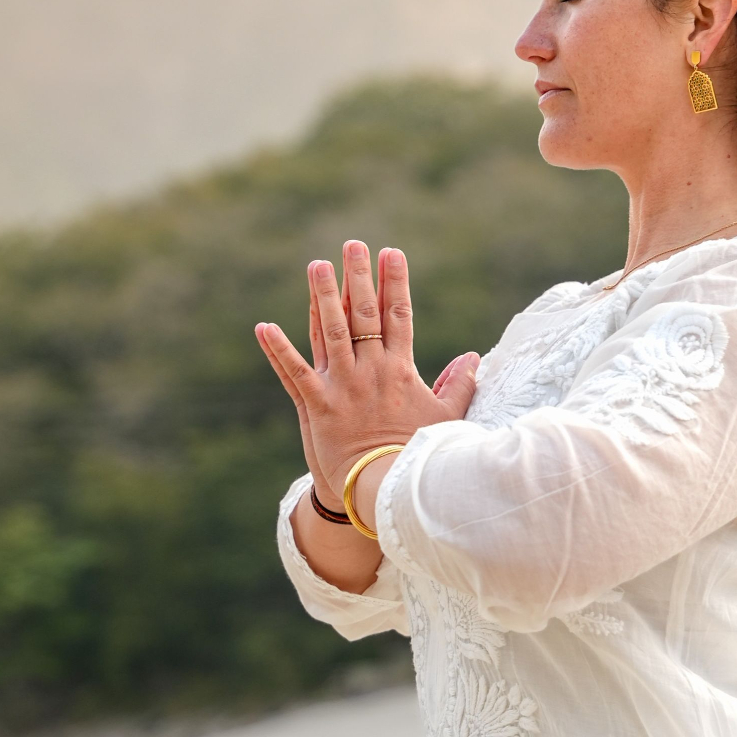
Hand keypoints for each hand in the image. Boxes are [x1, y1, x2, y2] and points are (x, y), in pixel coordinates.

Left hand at [255, 241, 477, 500]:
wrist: (385, 491)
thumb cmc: (418, 456)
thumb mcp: (444, 418)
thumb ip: (459, 385)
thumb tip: (474, 357)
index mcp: (400, 370)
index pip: (399, 316)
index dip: (395, 283)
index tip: (392, 253)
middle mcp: (370, 371)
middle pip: (363, 314)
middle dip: (358, 276)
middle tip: (353, 244)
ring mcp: (342, 386)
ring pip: (330, 332)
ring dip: (322, 297)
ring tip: (316, 265)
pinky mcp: (316, 406)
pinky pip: (293, 373)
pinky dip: (277, 350)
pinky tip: (263, 326)